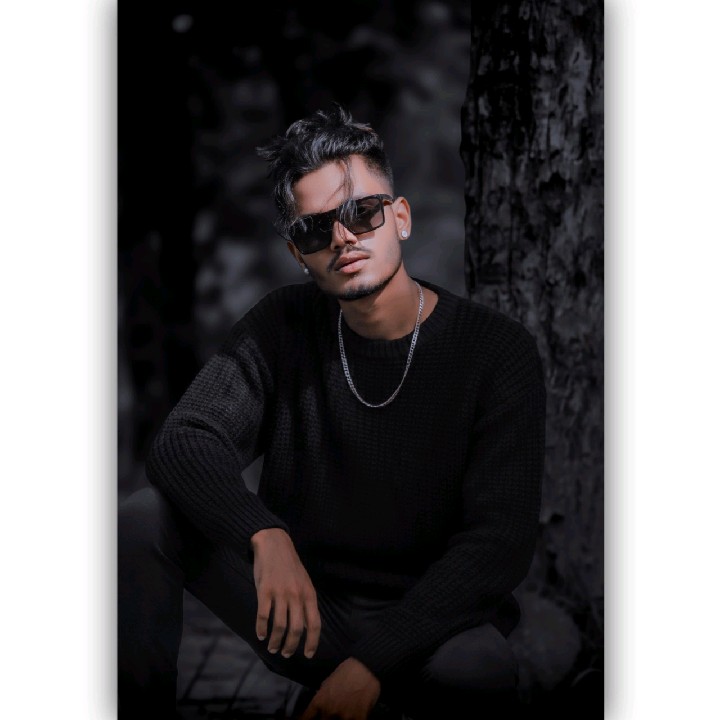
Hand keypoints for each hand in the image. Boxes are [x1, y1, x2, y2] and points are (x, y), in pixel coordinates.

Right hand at [250, 527, 321, 658]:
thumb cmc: (290, 566)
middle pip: (296, 629)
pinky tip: (260, 634)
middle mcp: (296, 595)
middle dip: (291, 646)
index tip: (308, 654)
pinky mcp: (264, 590)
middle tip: (286, 654)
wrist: (274, 544)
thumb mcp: (304, 582)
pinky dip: (261, 628)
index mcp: (309, 593)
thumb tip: (306, 627)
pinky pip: (263, 616)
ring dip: (276, 641)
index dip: (312, 642)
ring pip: (279, 626)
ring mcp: (280, 593)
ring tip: (272, 647)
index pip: (314, 623)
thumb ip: (306, 603)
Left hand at [298, 657, 380, 719]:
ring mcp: (344, 717)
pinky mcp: (359, 718)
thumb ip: (322, 696)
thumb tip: (319, 706)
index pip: (306, 718)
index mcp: (320, 701)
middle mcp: (329, 711)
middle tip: (328, 716)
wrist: (366, 668)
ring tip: (342, 716)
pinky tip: (354, 717)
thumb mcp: (328, 682)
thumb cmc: (347, 671)